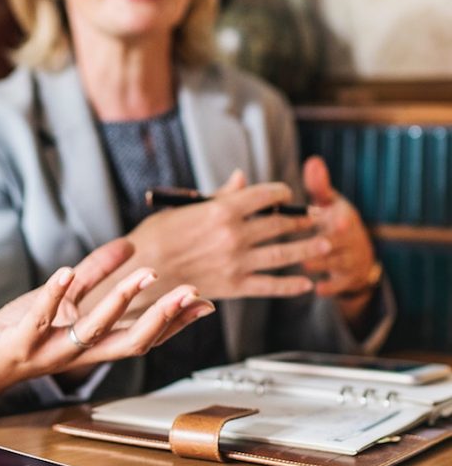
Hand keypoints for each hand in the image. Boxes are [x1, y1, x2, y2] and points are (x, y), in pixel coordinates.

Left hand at [0, 238, 215, 394]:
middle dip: (162, 317)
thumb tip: (129, 246)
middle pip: (131, 341)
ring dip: (119, 301)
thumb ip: (94, 273)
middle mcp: (80, 353)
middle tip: (189, 293)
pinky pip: (40, 319)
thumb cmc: (23, 331)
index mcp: (94, 343)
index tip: (203, 302)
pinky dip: (52, 295)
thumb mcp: (63, 298)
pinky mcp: (21, 343)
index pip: (144, 336)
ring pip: (92, 331)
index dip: (175, 322)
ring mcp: (51, 351)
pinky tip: (65, 271)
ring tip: (142, 274)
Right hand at [125, 170, 325, 301]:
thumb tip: (241, 179)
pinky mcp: (234, 286)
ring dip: (308, 248)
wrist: (139, 272)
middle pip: (280, 223)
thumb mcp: (183, 208)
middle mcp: (235, 234)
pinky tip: (305, 284)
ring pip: (284, 254)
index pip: (265, 195)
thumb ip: (218, 195)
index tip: (287, 194)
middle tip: (316, 217)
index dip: (281, 192)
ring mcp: (237, 262)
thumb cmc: (154, 236)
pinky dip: (291, 286)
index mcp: (221, 209)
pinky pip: (270, 286)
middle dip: (301, 219)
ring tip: (324, 244)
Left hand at [301, 156, 377, 317]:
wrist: (358, 255)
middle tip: (307, 241)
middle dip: (325, 241)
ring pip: (336, 262)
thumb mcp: (332, 203)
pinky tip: (318, 289)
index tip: (333, 217)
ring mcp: (350, 260)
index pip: (344, 217)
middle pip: (339, 241)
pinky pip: (340, 284)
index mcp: (344, 218)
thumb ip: (320, 186)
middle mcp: (351, 239)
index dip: (339, 218)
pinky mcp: (348, 279)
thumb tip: (313, 161)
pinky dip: (330, 287)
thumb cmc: (335, 222)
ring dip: (321, 263)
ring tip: (302, 263)